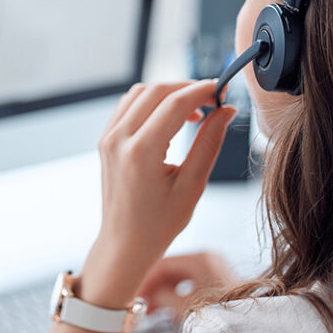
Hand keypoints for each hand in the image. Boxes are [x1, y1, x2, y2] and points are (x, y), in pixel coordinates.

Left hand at [76, 81, 237, 308]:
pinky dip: (151, 102)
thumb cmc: (159, 223)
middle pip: (156, 90)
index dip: (203, 91)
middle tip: (213, 99)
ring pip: (140, 93)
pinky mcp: (106, 141)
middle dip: (187, 88)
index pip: (176, 103)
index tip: (223, 91)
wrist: (125, 244)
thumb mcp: (192, 185)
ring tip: (194, 112)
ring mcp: (108, 138)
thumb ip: (210, 142)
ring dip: (168, 93)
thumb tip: (227, 111)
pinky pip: (128, 106)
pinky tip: (171, 118)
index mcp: (141, 152)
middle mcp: (119, 139)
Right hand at [138, 252, 237, 318]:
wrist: (250, 325)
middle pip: (171, 269)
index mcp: (201, 258)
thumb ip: (162, 297)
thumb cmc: (224, 314)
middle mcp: (208, 258)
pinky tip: (166, 307)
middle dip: (154, 287)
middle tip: (140, 301)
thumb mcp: (186, 307)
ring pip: (179, 277)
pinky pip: (189, 283)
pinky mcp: (216, 279)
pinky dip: (176, 294)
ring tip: (150, 309)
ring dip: (163, 292)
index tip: (134, 290)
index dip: (146, 278)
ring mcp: (213, 268)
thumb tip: (146, 295)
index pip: (164, 263)